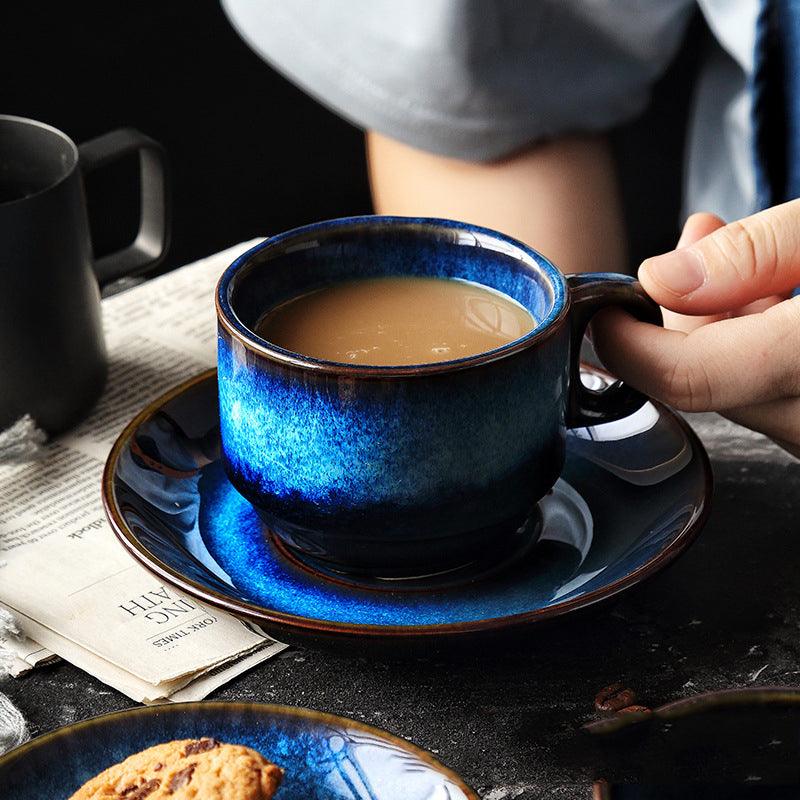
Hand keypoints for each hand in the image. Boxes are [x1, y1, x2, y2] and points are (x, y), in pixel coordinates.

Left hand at [592, 198, 799, 457]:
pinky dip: (760, 352)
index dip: (630, 344)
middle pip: (707, 386)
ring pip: (741, 395)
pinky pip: (778, 399)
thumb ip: (760, 251)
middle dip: (682, 318)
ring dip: (723, 331)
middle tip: (698, 244)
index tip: (607, 309)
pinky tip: (774, 298)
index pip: (690, 378)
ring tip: (745, 255)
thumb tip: (663, 280)